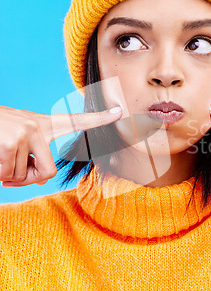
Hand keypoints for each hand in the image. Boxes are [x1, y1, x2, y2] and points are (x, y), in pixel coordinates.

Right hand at [0, 105, 121, 186]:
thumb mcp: (16, 142)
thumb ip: (33, 158)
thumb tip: (43, 179)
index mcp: (41, 124)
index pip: (75, 121)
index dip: (98, 119)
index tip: (119, 112)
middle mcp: (37, 125)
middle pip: (48, 172)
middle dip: (28, 179)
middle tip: (10, 172)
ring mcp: (26, 132)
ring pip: (24, 177)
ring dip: (8, 176)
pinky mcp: (13, 141)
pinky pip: (10, 175)